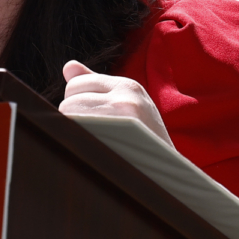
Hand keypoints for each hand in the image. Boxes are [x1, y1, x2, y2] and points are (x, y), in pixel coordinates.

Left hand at [59, 60, 173, 148]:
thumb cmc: (143, 139)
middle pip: (68, 101)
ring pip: (68, 115)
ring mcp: (121, 116)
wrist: (169, 172)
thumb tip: (68, 66)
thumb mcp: (126, 105)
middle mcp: (126, 96)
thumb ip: (95, 84)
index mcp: (127, 86)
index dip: (75, 103)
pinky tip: (92, 148)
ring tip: (95, 140)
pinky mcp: (115, 136)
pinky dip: (76, 140)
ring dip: (73, 129)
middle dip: (72, 116)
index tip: (90, 117)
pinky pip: (76, 131)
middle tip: (93, 132)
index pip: (75, 85)